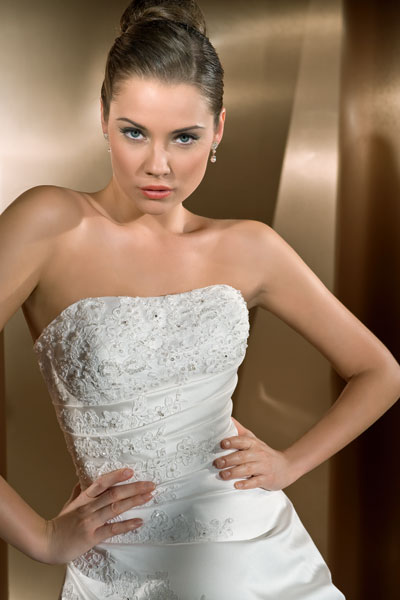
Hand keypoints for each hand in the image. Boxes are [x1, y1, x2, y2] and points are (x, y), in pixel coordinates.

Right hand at [39, 468, 155, 564]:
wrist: (45, 543)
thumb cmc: (59, 524)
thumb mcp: (69, 505)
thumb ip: (78, 492)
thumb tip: (82, 480)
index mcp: (84, 498)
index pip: (102, 483)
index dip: (116, 475)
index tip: (130, 471)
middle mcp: (89, 507)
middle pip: (114, 493)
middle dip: (134, 488)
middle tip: (150, 484)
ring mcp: (90, 521)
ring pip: (115, 508)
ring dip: (134, 501)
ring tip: (149, 496)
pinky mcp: (92, 536)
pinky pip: (112, 529)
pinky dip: (127, 525)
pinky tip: (139, 521)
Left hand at [212, 417, 296, 490]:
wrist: (287, 466)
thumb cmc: (264, 453)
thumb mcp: (253, 440)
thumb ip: (240, 431)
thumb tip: (227, 418)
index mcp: (254, 444)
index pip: (242, 441)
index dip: (232, 442)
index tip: (222, 444)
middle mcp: (258, 454)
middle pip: (242, 456)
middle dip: (228, 459)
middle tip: (217, 463)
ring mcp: (263, 467)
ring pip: (247, 469)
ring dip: (234, 472)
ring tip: (222, 475)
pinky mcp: (267, 479)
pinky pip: (256, 482)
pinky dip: (246, 484)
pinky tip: (236, 485)